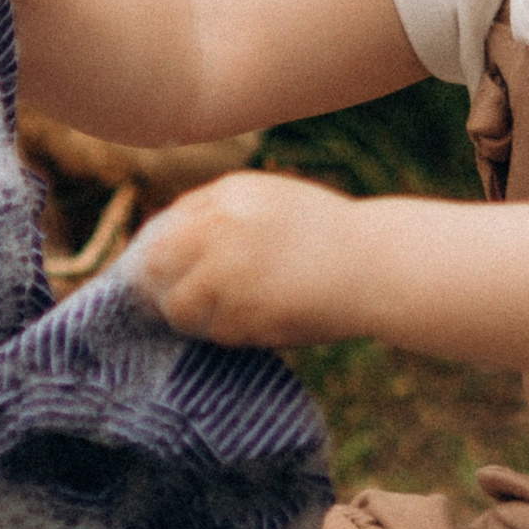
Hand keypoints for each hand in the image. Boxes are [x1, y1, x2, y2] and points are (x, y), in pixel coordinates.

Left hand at [130, 171, 362, 346]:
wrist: (376, 263)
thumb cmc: (329, 234)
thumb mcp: (274, 200)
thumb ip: (224, 213)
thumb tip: (170, 238)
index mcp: (228, 195)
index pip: (166, 225)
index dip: (160, 252)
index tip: (164, 271)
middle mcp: (218, 229)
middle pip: (153, 264)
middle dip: (157, 285)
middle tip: (172, 301)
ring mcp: (227, 273)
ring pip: (176, 305)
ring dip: (190, 316)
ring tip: (220, 316)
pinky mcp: (242, 314)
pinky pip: (213, 331)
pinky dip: (227, 333)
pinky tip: (255, 323)